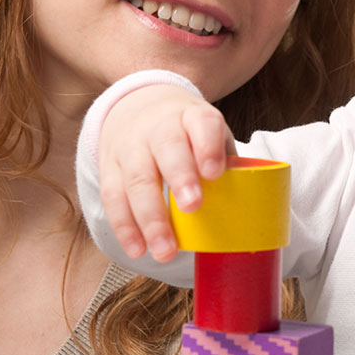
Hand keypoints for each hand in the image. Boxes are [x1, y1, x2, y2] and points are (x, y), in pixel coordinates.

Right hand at [98, 84, 235, 261]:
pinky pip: (113, 197)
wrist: (137, 104)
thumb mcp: (208, 133)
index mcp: (192, 116)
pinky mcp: (108, 166)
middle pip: (168, 149)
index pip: (202, 123)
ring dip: (151, 218)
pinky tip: (137, 248)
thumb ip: (224, 163)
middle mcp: (159, 127)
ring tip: (165, 250)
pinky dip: (125, 227)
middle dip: (180, 178)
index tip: (215, 172)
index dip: (208, 146)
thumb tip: (245, 209)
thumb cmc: (186, 131)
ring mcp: (130, 146)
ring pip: (137, 179)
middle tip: (193, 206)